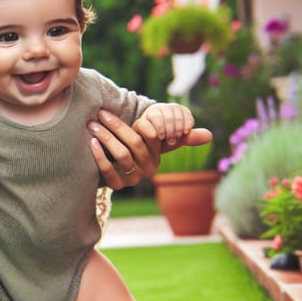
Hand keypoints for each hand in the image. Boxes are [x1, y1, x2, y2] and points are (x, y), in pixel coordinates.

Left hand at [88, 111, 212, 189]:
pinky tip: (91, 142)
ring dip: (106, 138)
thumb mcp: (153, 141)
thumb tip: (210, 135)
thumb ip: (178, 135)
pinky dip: (99, 155)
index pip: (153, 138)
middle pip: (134, 144)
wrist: (112, 169)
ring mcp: (132, 179)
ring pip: (121, 155)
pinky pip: (108, 170)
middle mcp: (147, 169)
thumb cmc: (134, 148)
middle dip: (116, 127)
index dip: (145, 126)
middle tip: (100, 114)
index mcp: (157, 156)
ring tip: (92, 125)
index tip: (134, 115)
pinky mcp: (117, 186)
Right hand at [134, 103, 193, 145]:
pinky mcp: (139, 123)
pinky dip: (154, 131)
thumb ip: (192, 137)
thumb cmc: (164, 142)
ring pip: (158, 115)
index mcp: (174, 110)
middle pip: (171, 111)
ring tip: (166, 139)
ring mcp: (149, 114)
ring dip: (165, 128)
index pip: (182, 111)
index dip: (185, 121)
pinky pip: (147, 123)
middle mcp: (162, 109)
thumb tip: (210, 136)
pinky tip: (157, 138)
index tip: (184, 133)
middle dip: (175, 126)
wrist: (146, 149)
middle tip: (175, 139)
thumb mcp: (179, 139)